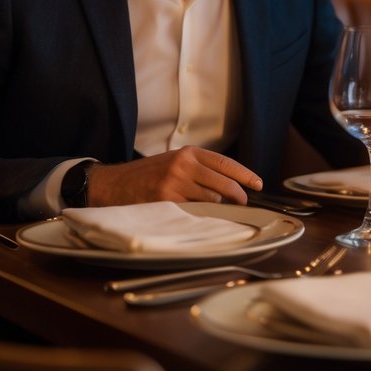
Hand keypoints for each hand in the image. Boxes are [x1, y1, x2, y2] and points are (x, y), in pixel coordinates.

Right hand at [86, 147, 262, 205]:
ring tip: (217, 211)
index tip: (258, 184)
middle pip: (224, 182)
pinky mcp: (166, 200)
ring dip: (218, 207)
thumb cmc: (146, 176)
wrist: (113, 184)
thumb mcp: (173, 162)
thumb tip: (229, 184)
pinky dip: (201, 215)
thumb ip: (198, 169)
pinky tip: (200, 217)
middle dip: (238, 195)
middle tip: (243, 203)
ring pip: (211, 199)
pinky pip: (194, 211)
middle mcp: (183, 165)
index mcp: (188, 153)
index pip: (225, 163)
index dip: (245, 175)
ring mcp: (175, 183)